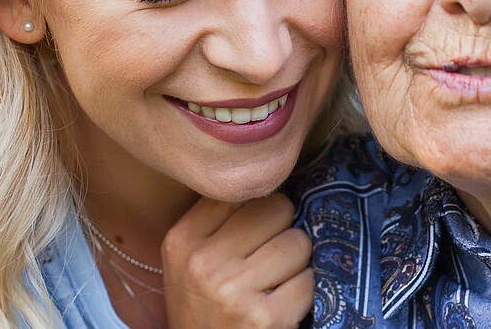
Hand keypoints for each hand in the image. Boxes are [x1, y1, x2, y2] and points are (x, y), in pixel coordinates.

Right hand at [162, 193, 313, 327]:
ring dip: (297, 264)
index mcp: (182, 240)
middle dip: (283, 233)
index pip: (242, 192)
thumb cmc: (204, 308)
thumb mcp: (190, 262)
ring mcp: (233, 291)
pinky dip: (304, 294)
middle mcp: (203, 262)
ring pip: (299, 243)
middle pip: (277, 209)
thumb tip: (273, 176)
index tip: (257, 232)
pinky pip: (309, 282)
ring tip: (275, 285)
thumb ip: (222, 222)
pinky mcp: (264, 318)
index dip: (260, 209)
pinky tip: (283, 306)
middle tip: (270, 261)